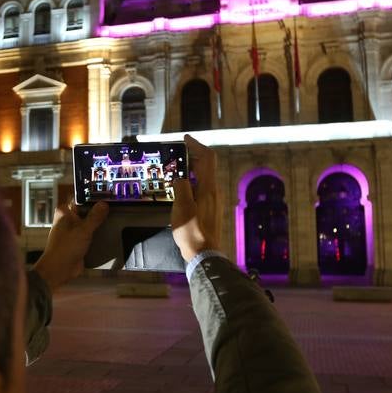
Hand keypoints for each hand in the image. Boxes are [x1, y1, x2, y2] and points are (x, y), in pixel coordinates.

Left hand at [33, 200, 108, 290]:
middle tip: (116, 205)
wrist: (59, 270)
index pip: (80, 198)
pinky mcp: (78, 241)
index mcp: (65, 212)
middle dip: (98, 210)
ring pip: (89, 222)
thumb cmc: (66, 247)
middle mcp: (68, 219)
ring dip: (99, 222)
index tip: (108, 194)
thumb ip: (95, 217)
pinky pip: (90, 233)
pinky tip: (110, 230)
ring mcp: (73, 230)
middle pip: (86, 210)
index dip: (93, 196)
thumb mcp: (83, 230)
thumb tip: (104, 203)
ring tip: (116, 216)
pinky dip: (98, 232)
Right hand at [170, 135, 218, 262]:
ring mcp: (214, 201)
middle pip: (207, 166)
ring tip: (177, 168)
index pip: (207, 158)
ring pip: (204, 177)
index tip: (185, 139)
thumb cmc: (192, 231)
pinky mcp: (210, 209)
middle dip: (193, 155)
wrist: (205, 254)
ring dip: (192, 169)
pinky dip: (192, 181)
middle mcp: (214, 192)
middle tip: (178, 152)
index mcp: (209, 188)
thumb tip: (180, 177)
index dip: (197, 145)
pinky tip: (182, 187)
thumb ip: (181, 187)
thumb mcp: (182, 206)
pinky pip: (202, 188)